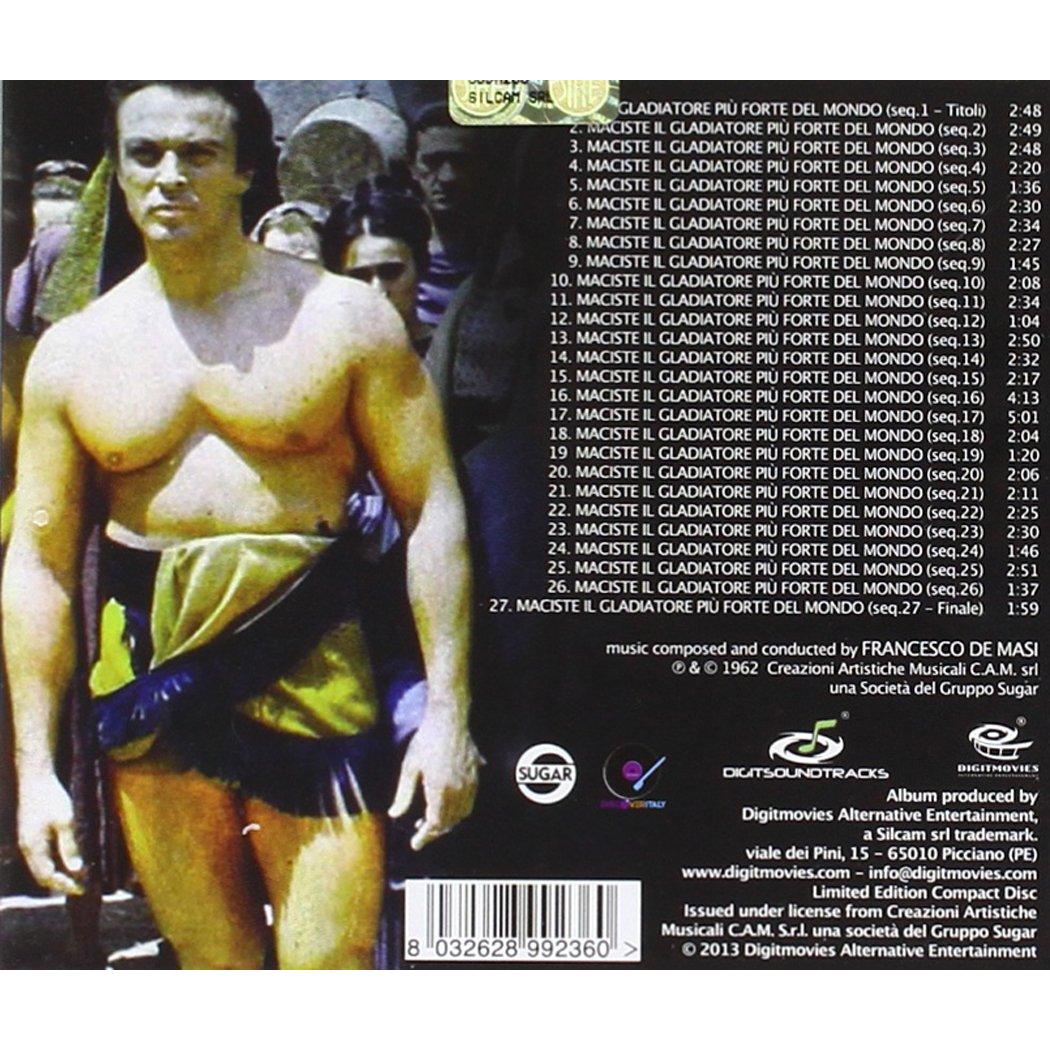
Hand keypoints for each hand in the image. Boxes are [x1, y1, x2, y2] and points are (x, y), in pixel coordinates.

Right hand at [17, 773, 84, 894]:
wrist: (36, 778)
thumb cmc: (51, 798)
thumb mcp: (65, 821)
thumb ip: (69, 845)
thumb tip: (75, 869)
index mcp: (33, 848)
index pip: (47, 877)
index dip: (65, 885)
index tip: (83, 888)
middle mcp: (27, 848)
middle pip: (42, 875)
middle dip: (61, 883)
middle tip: (82, 886)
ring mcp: (28, 841)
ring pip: (41, 866)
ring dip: (58, 874)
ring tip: (77, 876)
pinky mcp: (31, 834)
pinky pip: (42, 856)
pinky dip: (54, 862)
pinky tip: (67, 860)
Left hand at [388, 708, 480, 850]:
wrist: (449, 719)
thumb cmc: (426, 741)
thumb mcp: (409, 768)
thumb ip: (403, 795)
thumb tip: (394, 815)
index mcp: (440, 791)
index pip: (434, 824)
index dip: (424, 836)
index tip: (415, 844)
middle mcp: (459, 790)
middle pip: (450, 822)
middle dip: (435, 830)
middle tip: (420, 830)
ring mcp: (470, 783)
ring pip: (462, 813)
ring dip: (449, 821)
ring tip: (433, 817)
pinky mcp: (476, 774)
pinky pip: (470, 801)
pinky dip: (460, 809)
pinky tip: (448, 803)